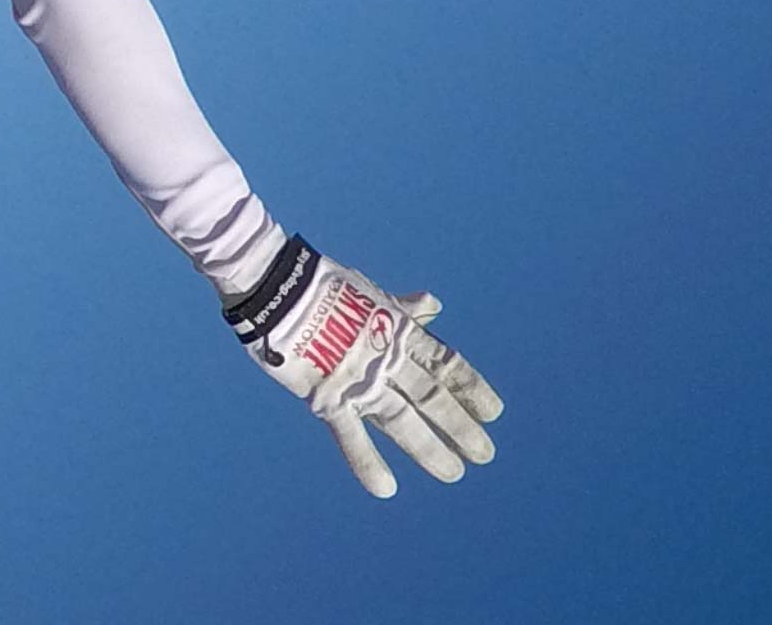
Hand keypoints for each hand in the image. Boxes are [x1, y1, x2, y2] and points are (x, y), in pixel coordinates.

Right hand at [222, 235, 504, 497]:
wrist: (276, 285)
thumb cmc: (321, 283)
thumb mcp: (371, 292)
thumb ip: (403, 308)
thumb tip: (434, 304)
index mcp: (398, 331)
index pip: (445, 364)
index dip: (471, 388)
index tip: (495, 412)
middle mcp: (386, 358)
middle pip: (432, 396)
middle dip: (460, 426)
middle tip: (485, 454)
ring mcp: (359, 378)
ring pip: (402, 419)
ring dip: (429, 448)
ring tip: (453, 473)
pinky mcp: (327, 394)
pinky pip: (350, 433)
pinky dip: (366, 461)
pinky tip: (385, 488)